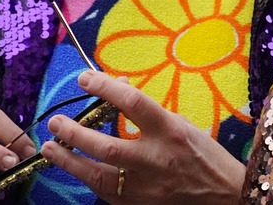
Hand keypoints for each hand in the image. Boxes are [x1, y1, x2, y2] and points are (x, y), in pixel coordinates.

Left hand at [40, 70, 245, 203]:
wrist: (224, 195)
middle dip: (74, 134)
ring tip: (49, 148)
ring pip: (96, 176)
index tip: (84, 79)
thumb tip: (118, 90)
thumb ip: (149, 114)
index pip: (132, 103)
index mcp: (171, 131)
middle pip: (106, 146)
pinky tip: (76, 168)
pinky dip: (88, 179)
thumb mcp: (182, 125)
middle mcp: (156, 159)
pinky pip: (105, 192)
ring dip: (68, 161)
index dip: (104, 87)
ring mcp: (145, 187)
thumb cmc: (203, 155)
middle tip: (55, 122)